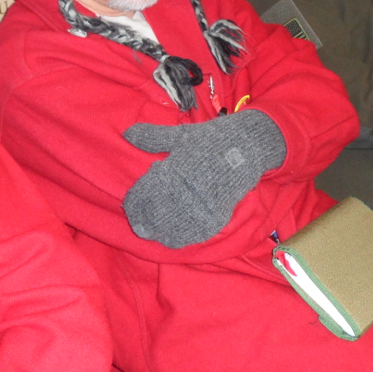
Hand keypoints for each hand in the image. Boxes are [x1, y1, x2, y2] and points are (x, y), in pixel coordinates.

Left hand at [123, 109, 285, 247]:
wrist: (246, 147)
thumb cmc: (209, 140)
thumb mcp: (179, 136)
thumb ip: (152, 137)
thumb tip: (126, 133)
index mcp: (171, 170)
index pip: (142, 197)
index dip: (133, 206)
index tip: (131, 208)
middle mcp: (184, 190)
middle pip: (153, 218)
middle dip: (144, 223)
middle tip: (140, 225)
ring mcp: (200, 206)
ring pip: (171, 231)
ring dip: (161, 233)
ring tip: (156, 231)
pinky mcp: (215, 216)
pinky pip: (192, 236)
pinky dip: (181, 238)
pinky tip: (175, 235)